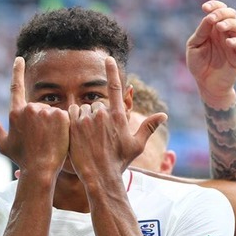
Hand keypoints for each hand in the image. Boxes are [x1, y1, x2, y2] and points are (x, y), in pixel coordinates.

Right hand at [0, 57, 69, 177]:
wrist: (40, 169)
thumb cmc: (22, 159)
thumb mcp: (4, 144)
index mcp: (15, 112)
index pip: (16, 87)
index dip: (17, 71)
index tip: (20, 59)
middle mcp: (29, 108)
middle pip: (38, 108)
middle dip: (41, 120)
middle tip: (41, 139)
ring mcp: (45, 111)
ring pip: (51, 112)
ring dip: (52, 123)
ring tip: (50, 141)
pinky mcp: (61, 115)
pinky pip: (64, 116)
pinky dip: (64, 125)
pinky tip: (60, 138)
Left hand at [67, 57, 166, 181]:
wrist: (100, 176)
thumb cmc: (119, 162)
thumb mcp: (136, 145)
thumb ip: (148, 127)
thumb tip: (164, 115)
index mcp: (118, 116)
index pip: (115, 88)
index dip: (112, 71)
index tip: (108, 58)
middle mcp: (102, 114)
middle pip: (97, 104)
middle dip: (97, 114)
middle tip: (98, 135)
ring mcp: (87, 119)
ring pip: (84, 108)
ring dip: (85, 117)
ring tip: (88, 136)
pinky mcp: (73, 126)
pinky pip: (72, 112)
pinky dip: (73, 118)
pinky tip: (76, 132)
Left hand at [186, 0, 235, 108]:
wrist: (206, 85)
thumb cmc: (199, 65)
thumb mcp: (194, 46)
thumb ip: (201, 32)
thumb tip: (209, 18)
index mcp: (214, 28)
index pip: (219, 10)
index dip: (214, 5)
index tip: (205, 8)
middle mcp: (225, 33)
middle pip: (231, 13)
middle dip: (221, 13)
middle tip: (211, 19)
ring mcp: (233, 43)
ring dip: (230, 23)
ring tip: (220, 27)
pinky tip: (227, 42)